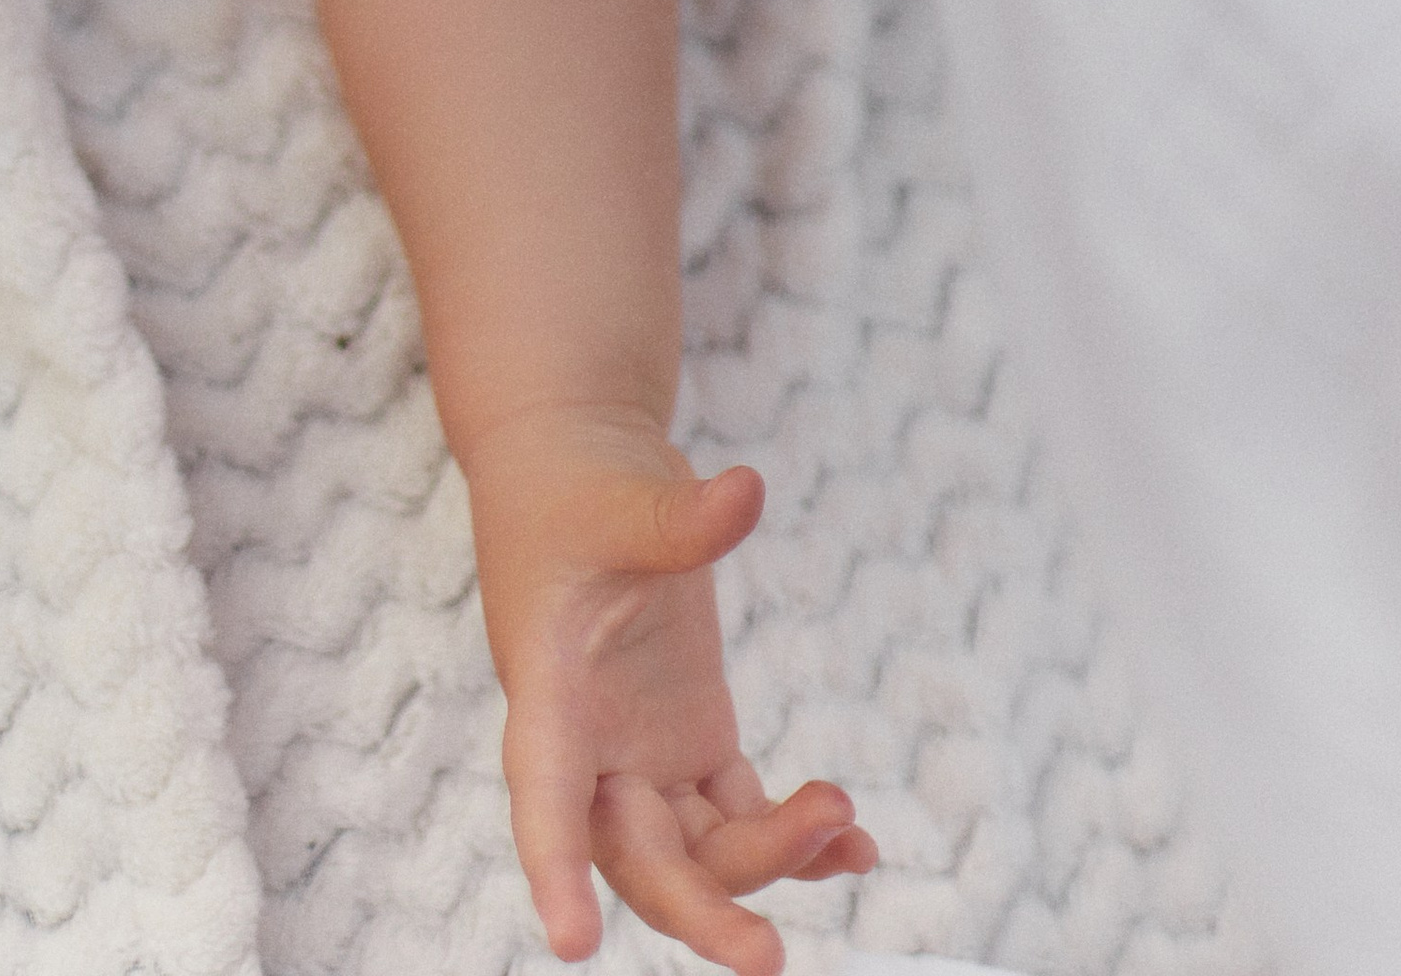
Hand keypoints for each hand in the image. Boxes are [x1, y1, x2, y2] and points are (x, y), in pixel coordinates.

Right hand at [465, 405, 874, 970]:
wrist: (573, 472)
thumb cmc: (575, 488)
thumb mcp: (621, 494)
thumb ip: (681, 517)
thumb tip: (746, 495)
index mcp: (550, 691)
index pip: (544, 794)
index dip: (553, 870)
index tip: (573, 946)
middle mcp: (592, 746)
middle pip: (639, 859)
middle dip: (703, 913)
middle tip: (769, 959)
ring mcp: (645, 753)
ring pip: (701, 851)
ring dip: (771, 859)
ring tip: (846, 826)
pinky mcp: (690, 742)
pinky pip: (740, 816)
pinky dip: (796, 838)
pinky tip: (855, 843)